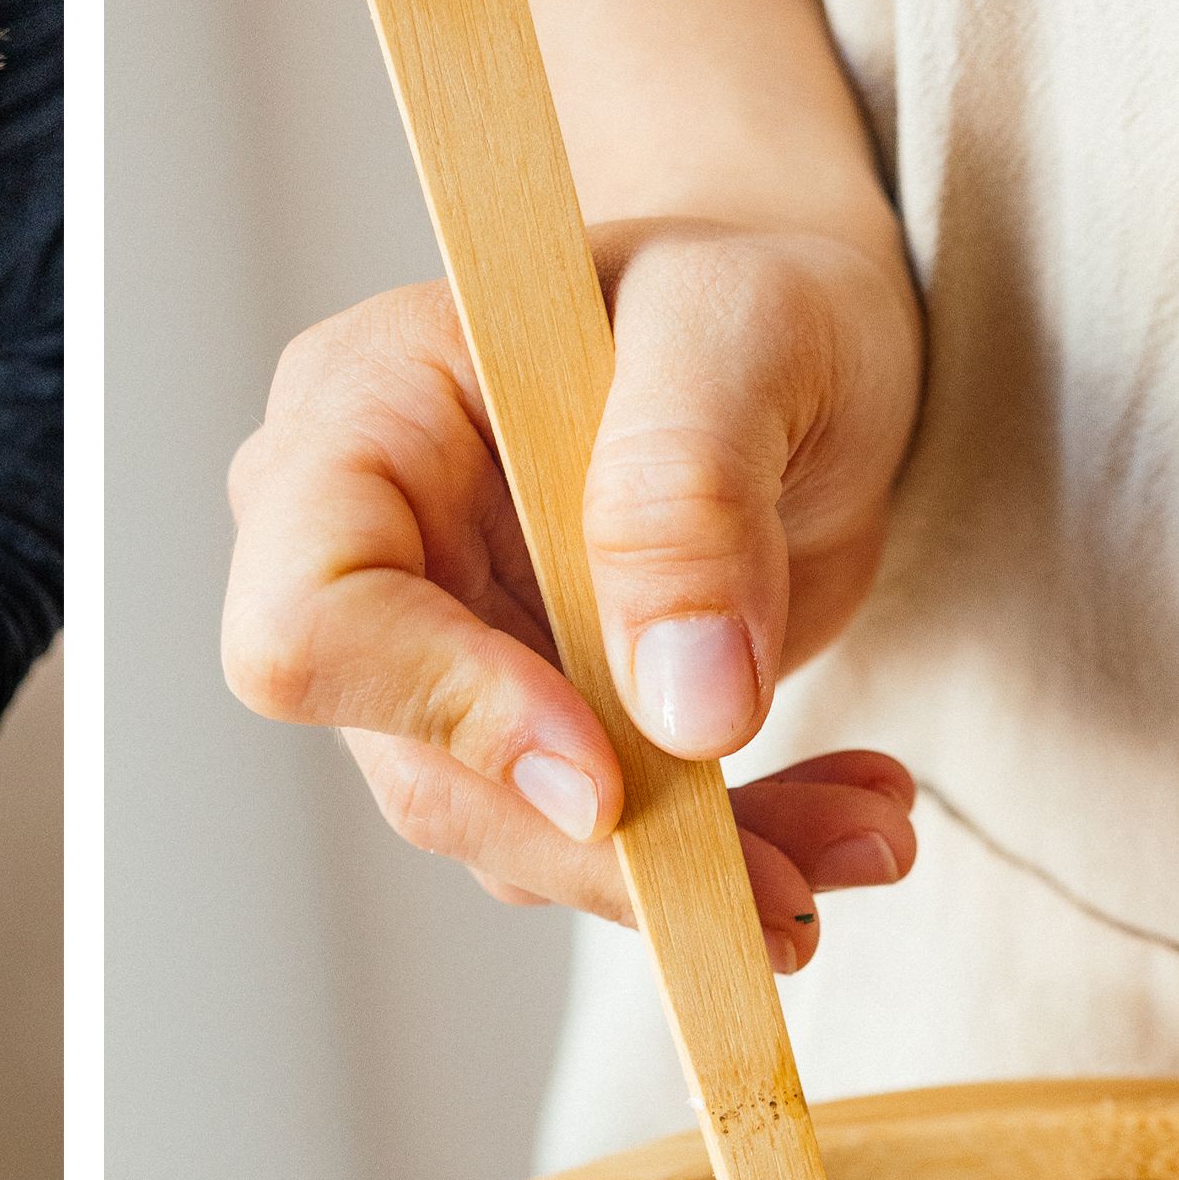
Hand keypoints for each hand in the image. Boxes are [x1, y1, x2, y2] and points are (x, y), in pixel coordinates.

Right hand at [221, 221, 926, 967]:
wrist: (807, 349)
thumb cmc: (757, 295)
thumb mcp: (751, 328)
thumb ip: (694, 488)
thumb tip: (681, 707)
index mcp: (359, 416)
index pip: (311, 618)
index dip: (445, 712)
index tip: (610, 774)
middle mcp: (367, 552)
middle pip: (421, 772)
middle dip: (611, 848)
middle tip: (789, 884)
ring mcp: (438, 658)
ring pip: (518, 836)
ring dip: (698, 870)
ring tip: (867, 833)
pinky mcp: (524, 732)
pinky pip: (596, 843)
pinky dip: (729, 856)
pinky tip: (840, 816)